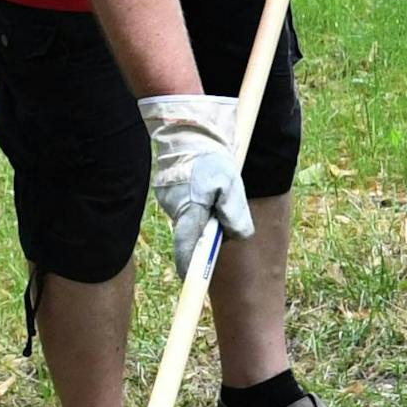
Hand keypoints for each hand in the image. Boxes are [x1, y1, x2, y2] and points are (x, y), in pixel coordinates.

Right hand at [139, 94, 252, 277]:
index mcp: (188, 210)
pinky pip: (188, 205)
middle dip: (208, 235)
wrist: (188, 128)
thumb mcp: (230, 184)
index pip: (187, 249)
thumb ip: (234, 212)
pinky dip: (199, 202)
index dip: (190, 267)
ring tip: (218, 191)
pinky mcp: (171, 190)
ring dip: (207, 214)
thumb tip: (236, 235)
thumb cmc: (211, 155)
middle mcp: (175, 208)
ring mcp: (170, 199)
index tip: (193, 279)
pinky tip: (206, 186)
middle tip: (222, 222)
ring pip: (192, 218)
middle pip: (193, 234)